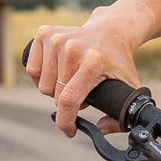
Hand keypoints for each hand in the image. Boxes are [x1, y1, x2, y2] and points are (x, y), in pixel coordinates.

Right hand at [24, 10, 143, 136]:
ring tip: (70, 80)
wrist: (111, 30)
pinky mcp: (44, 33)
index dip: (65, 121)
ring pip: (41, 85)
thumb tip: (100, 129)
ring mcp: (56, 39)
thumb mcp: (129, 88)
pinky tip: (57, 71)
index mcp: (93, 62)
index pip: (68, 100)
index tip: (70, 131)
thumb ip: (120, 117)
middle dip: (65, 103)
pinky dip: (41, 77)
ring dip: (54, 89)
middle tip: (80, 93)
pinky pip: (32, 70)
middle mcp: (72, 48)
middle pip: (53, 95)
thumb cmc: (118, 62)